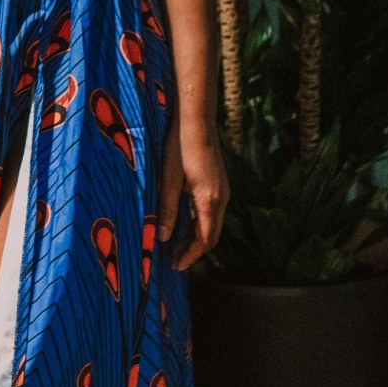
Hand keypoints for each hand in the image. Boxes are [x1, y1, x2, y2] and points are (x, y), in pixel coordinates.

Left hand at [157, 116, 227, 270]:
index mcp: (209, 200)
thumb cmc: (178, 147)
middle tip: (173, 259)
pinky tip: (183, 223)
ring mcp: (223, 190)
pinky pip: (213, 212)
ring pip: (213, 224)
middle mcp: (222, 198)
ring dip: (196, 237)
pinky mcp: (220, 183)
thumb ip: (167, 210)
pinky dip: (200, 224)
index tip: (176, 266)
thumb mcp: (168, 180)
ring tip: (175, 245)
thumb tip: (163, 238)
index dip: (191, 256)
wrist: (196, 120)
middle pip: (212, 235)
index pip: (205, 240)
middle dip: (193, 250)